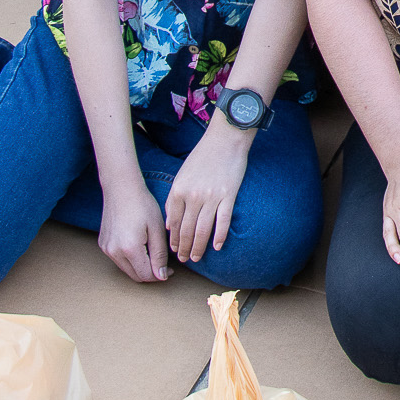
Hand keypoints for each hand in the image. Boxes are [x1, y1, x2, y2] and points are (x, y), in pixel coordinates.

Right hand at [98, 176, 170, 282]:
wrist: (121, 189)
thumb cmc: (143, 205)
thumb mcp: (157, 229)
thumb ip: (160, 255)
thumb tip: (162, 276)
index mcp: (129, 249)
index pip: (146, 275)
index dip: (161, 275)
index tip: (170, 269)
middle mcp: (114, 252)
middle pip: (135, 276)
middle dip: (151, 273)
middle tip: (163, 264)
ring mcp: (106, 249)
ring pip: (126, 269)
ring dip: (140, 267)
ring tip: (153, 254)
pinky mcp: (103, 244)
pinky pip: (118, 260)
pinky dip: (130, 259)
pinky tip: (140, 247)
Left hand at [163, 119, 251, 262]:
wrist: (226, 139)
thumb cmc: (203, 156)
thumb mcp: (181, 175)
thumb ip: (174, 199)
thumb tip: (170, 224)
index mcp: (179, 190)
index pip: (174, 223)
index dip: (174, 240)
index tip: (174, 251)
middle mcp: (193, 196)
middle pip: (187, 229)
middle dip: (185, 248)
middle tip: (185, 260)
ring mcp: (212, 197)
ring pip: (203, 229)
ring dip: (199, 246)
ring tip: (197, 257)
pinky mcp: (229, 196)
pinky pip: (223, 221)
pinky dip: (219, 235)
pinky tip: (217, 246)